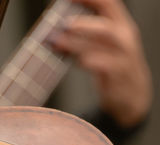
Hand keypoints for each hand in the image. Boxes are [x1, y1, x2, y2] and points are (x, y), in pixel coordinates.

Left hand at [51, 0, 151, 127]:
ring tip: (58, 42)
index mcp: (120, 25)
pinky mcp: (119, 75)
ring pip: (103, 45)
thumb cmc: (111, 64)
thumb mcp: (102, 46)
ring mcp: (124, 57)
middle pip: (106, 26)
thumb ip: (84, 36)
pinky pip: (104, 66)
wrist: (131, 94)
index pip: (108, 4)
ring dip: (78, 43)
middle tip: (63, 24)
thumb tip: (54, 30)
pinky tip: (77, 60)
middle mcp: (124, 38)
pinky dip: (89, 61)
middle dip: (84, 23)